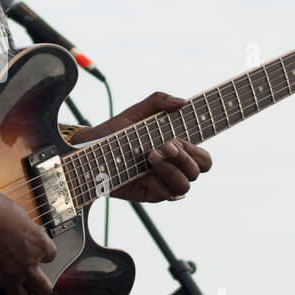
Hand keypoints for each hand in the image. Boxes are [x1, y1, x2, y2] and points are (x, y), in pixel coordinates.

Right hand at [0, 183, 56, 294]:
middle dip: (39, 286)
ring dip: (22, 294)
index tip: (35, 253)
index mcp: (37, 244)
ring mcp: (8, 275)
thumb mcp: (17, 214)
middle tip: (33, 281)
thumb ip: (25, 232)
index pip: (51, 257)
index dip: (42, 255)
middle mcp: (26, 264)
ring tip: (15, 287)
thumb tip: (23, 236)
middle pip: (44, 288)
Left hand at [70, 91, 211, 203]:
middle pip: (201, 168)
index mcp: (177, 149)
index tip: (202, 135)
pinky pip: (166, 193)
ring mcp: (163, 181)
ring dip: (174, 168)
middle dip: (189, 155)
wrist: (90, 149)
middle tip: (169, 143)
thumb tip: (183, 102)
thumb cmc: (117, 131)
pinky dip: (160, 179)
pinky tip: (146, 167)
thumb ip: (160, 101)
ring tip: (153, 154)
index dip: (204, 147)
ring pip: (186, 183)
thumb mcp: (138, 111)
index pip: (203, 155)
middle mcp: (174, 167)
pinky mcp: (150, 193)